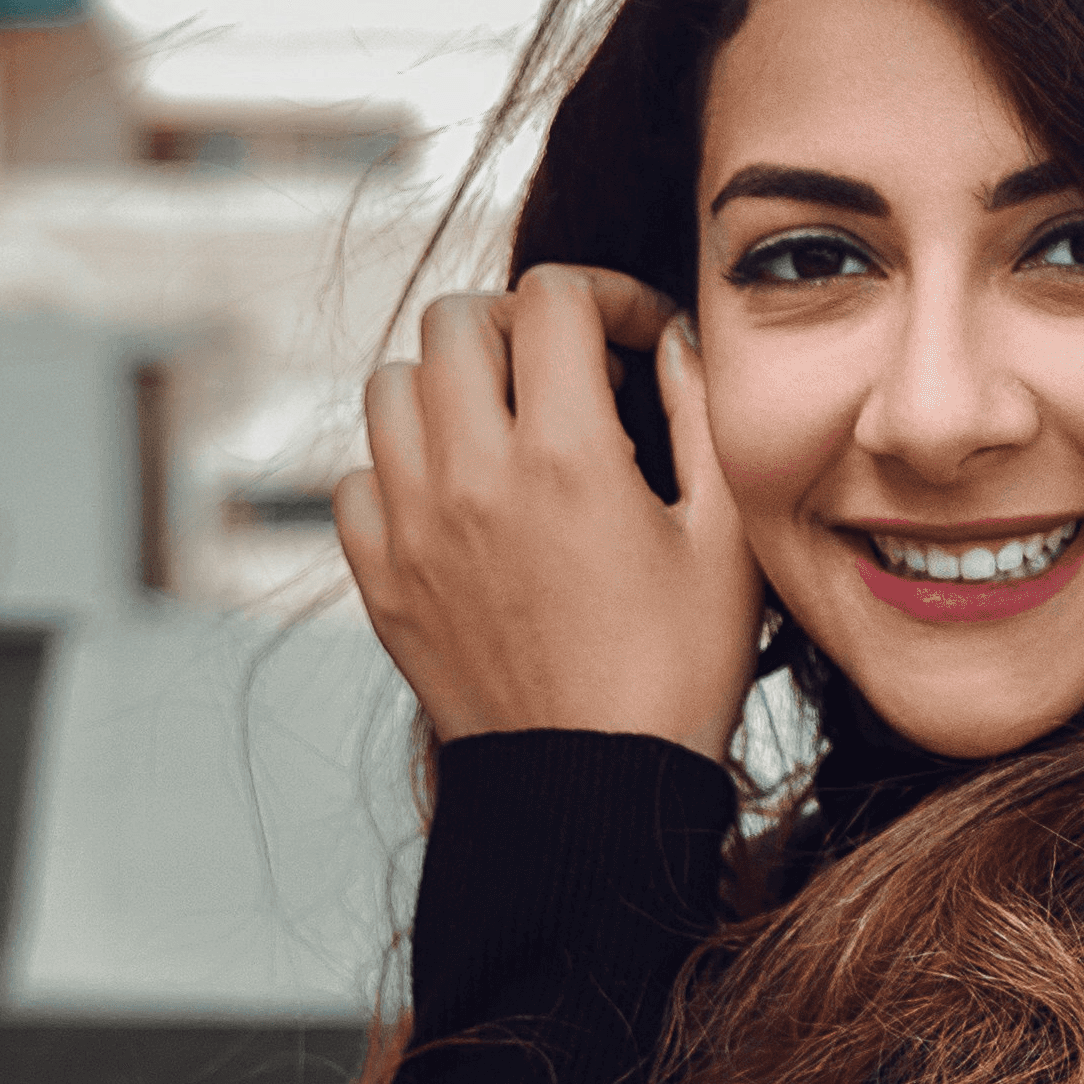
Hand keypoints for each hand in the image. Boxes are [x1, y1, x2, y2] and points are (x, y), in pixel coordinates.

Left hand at [333, 265, 762, 761]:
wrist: (594, 788)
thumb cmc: (678, 669)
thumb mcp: (724, 538)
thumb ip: (702, 416)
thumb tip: (674, 342)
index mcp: (566, 456)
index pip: (553, 298)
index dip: (606, 296)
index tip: (638, 338)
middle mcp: (472, 476)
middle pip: (456, 320)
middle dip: (520, 324)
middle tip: (568, 369)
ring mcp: (413, 527)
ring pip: (393, 387)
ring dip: (454, 383)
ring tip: (508, 423)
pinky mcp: (383, 579)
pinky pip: (358, 476)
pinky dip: (404, 464)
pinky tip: (463, 494)